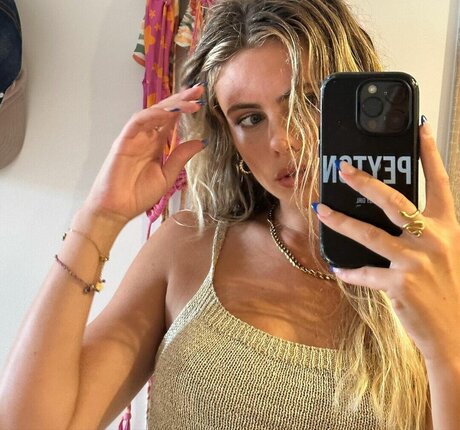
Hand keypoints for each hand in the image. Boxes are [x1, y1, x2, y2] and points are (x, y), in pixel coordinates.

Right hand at [83, 85, 205, 224]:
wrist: (117, 210)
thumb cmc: (138, 194)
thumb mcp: (167, 175)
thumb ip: (181, 157)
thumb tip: (202, 141)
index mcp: (156, 144)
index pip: (172, 120)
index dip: (186, 108)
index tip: (202, 100)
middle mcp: (145, 137)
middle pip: (164, 112)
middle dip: (181, 99)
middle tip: (199, 90)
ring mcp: (134, 138)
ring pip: (152, 113)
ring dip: (171, 105)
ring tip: (190, 101)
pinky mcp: (123, 142)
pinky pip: (137, 122)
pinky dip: (152, 115)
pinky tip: (168, 113)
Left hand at [314, 121, 459, 363]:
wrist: (455, 331)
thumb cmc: (448, 288)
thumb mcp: (444, 252)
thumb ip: (422, 231)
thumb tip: (390, 213)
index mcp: (446, 227)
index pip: (439, 182)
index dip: (430, 153)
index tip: (421, 127)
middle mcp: (433, 239)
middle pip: (393, 201)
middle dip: (365, 182)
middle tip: (343, 168)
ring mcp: (416, 261)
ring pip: (369, 233)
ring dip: (340, 221)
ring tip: (320, 211)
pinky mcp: (401, 284)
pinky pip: (366, 273)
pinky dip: (350, 272)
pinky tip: (338, 269)